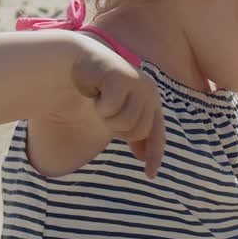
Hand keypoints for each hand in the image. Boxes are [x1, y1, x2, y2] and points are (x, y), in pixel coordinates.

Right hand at [69, 49, 165, 177]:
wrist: (80, 62)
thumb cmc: (100, 89)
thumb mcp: (119, 112)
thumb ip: (133, 130)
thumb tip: (143, 157)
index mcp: (152, 102)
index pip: (157, 134)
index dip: (154, 155)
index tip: (150, 175)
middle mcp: (150, 92)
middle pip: (137, 131)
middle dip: (117, 129)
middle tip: (106, 113)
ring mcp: (138, 83)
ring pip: (123, 122)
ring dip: (106, 118)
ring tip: (101, 101)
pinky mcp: (122, 77)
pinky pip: (109, 109)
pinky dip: (98, 106)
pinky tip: (95, 92)